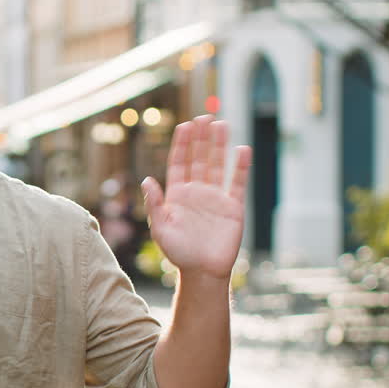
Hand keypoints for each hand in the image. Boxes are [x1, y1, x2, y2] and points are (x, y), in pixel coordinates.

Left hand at [140, 116, 250, 279]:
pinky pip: (238, 182)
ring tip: (221, 124)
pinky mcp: (233, 207)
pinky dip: (241, 166)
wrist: (203, 272)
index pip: (179, 163)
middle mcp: (197, 192)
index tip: (185, 125)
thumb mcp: (160, 229)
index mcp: (177, 195)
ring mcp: (215, 197)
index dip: (182, 144)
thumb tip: (147, 180)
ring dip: (219, 145)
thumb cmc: (178, 253)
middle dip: (201, 138)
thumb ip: (155, 204)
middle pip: (199, 158)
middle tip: (205, 116)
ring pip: (218, 165)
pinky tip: (242, 149)